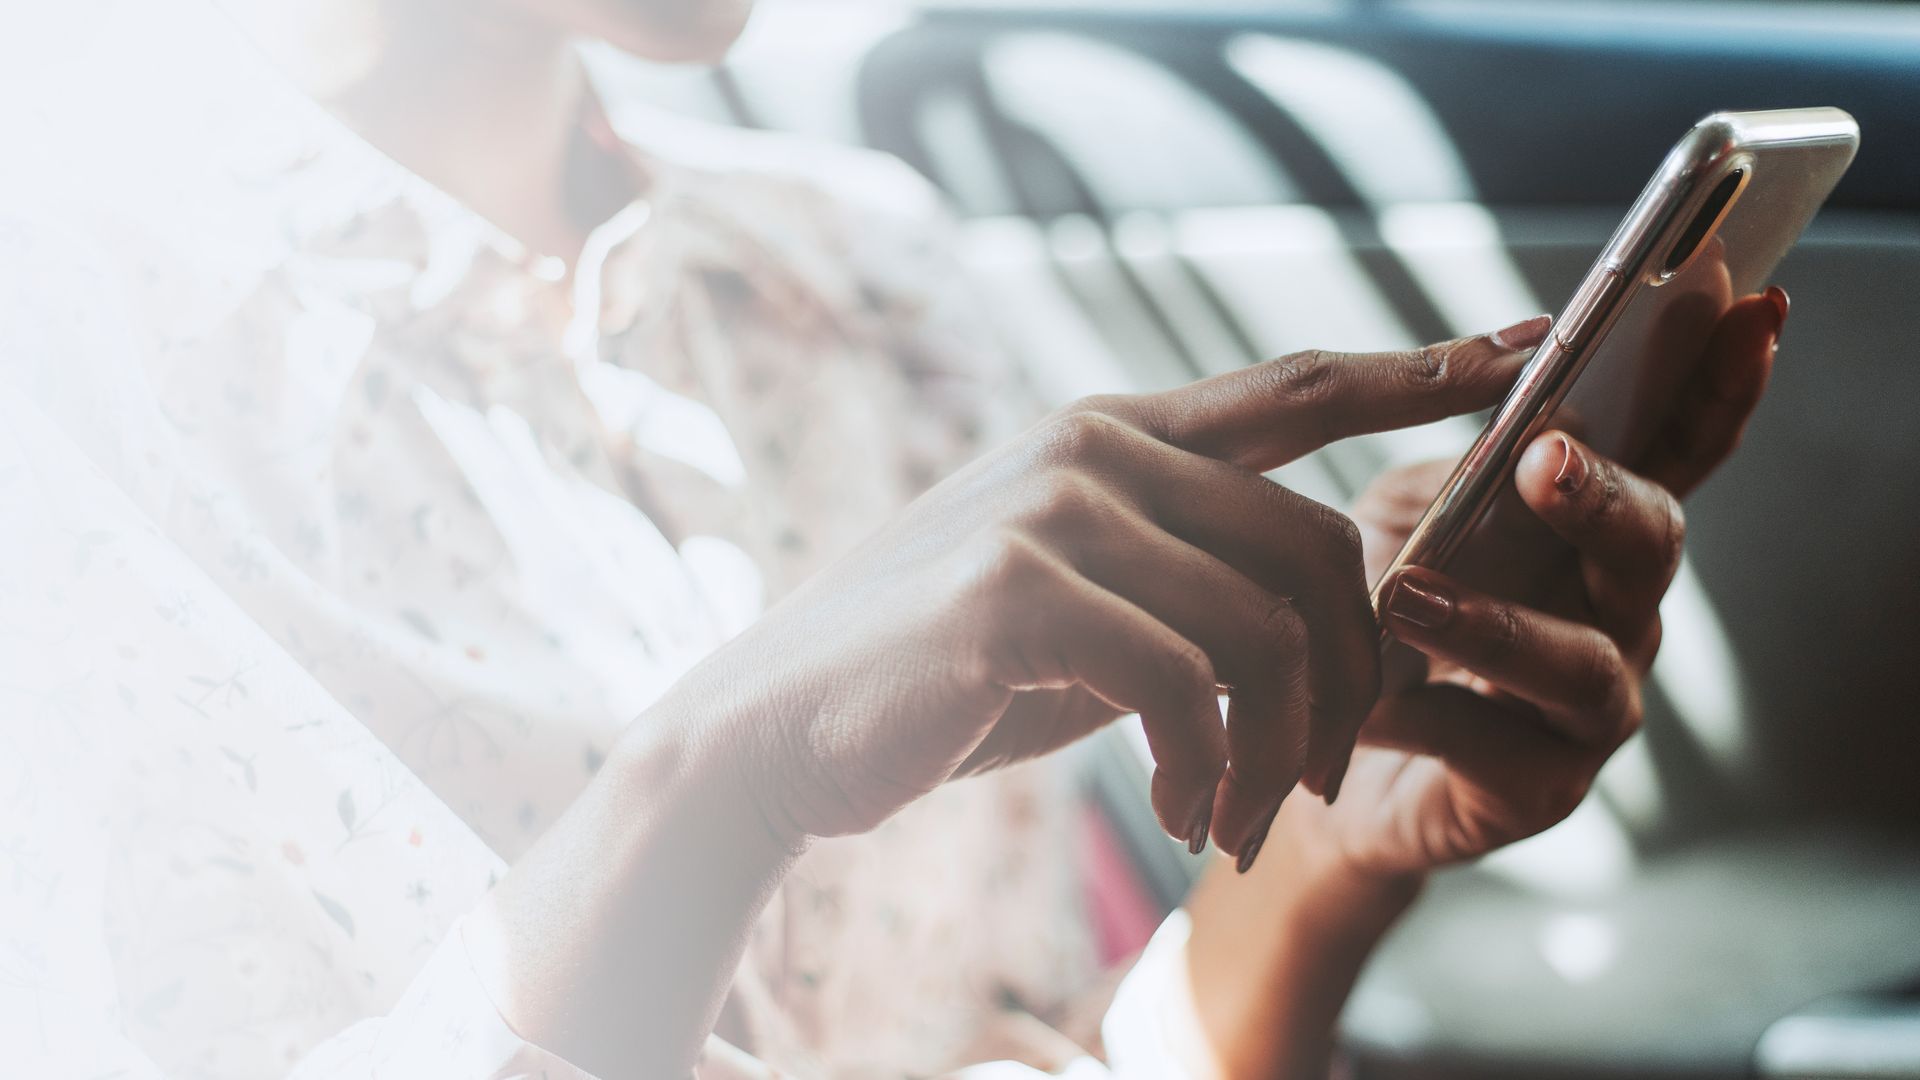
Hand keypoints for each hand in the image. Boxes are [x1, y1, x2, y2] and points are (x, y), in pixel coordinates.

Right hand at [643, 320, 1554, 864]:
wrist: (780, 729)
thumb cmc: (942, 677)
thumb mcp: (1081, 607)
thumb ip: (1181, 577)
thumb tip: (1317, 612)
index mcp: (1110, 437)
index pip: (1294, 389)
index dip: (1418, 370)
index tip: (1524, 356)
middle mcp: (1089, 450)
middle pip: (1316, 544)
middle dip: (1351, 679)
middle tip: (1318, 781)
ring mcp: (1049, 510)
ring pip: (1264, 626)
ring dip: (1278, 750)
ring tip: (1237, 818)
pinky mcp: (1013, 590)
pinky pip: (1186, 684)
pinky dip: (1208, 769)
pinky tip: (1180, 814)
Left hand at [1290, 287, 1787, 879]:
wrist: (1321, 748)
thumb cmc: (1381, 615)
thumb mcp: (1410, 513)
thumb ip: (1464, 460)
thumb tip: (1513, 368)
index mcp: (1597, 528)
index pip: (1679, 448)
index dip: (1720, 385)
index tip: (1750, 310)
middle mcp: (1617, 610)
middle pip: (1651, 544)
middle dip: (1604, 498)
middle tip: (1545, 459)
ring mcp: (1592, 705)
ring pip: (1579, 662)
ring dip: (1499, 624)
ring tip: (1408, 598)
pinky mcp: (1540, 786)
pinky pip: (1492, 747)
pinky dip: (1421, 714)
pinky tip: (1363, 699)